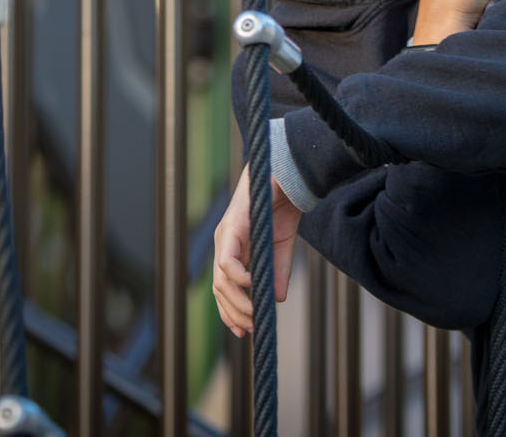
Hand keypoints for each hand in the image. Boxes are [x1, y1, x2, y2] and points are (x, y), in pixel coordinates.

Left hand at [212, 164, 302, 336]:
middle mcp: (224, 243)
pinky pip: (228, 260)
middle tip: (251, 328)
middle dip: (233, 313)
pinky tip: (252, 287)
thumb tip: (275, 300)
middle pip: (219, 288)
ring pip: (221, 279)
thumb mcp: (281, 247)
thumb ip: (276, 272)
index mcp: (232, 249)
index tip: (243, 332)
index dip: (230, 312)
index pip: (223, 287)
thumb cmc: (281, 206)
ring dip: (237, 302)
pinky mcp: (233, 226)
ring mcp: (226, 235)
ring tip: (254, 314)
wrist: (286, 174)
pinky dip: (238, 278)